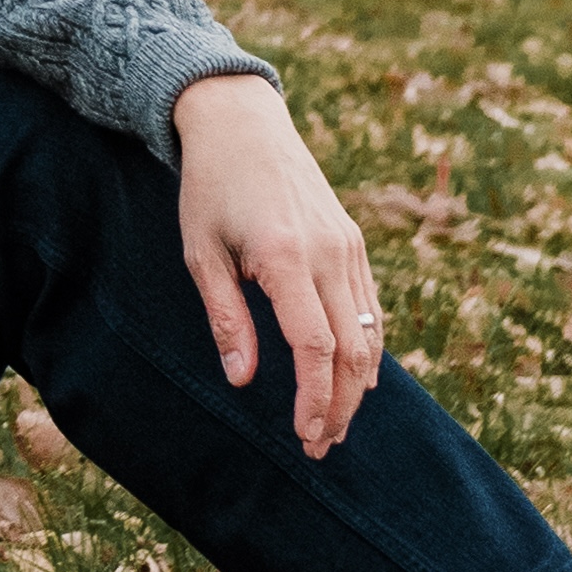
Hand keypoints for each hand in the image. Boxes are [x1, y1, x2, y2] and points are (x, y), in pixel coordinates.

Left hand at [174, 72, 384, 457]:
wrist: (243, 125)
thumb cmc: (209, 189)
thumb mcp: (200, 251)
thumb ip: (225, 317)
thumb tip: (242, 380)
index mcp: (285, 257)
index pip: (315, 346)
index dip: (314, 398)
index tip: (305, 436)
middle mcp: (329, 254)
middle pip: (352, 350)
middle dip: (339, 405)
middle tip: (320, 446)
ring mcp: (350, 248)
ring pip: (370, 334)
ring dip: (356, 385)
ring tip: (333, 425)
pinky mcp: (356, 244)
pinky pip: (371, 309)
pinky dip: (368, 350)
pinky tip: (353, 381)